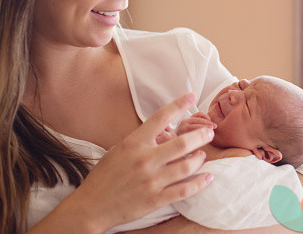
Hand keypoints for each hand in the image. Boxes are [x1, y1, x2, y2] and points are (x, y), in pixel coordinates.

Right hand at [68, 93, 214, 232]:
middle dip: (201, 135)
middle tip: (209, 131)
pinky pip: (185, 190)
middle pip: (182, 143)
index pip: (160, 118)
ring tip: (202, 154)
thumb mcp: (120, 149)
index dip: (179, 105)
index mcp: (134, 143)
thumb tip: (165, 130)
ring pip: (187, 166)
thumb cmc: (106, 174)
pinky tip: (208, 177)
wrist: (92, 206)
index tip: (191, 96)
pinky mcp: (156, 199)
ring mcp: (152, 181)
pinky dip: (200, 183)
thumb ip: (142, 140)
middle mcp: (145, 160)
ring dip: (200, 158)